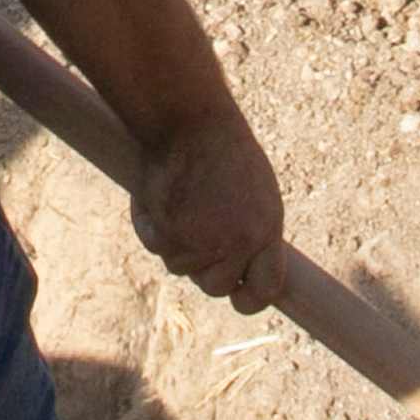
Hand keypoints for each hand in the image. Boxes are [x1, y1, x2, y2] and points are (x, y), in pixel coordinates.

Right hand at [132, 107, 288, 307]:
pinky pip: (156, 246)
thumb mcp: (255, 190)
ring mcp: (201, 242)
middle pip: (216, 286)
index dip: (250, 300)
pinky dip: (153, 226)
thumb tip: (243, 272)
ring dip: (177, 242)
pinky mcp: (169, 235)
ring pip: (181, 267)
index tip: (239, 298)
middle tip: (198, 230)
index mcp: (266, 230)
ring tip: (183, 199)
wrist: (188, 119)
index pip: (265, 289)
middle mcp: (237, 243)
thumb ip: (251, 232)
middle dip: (205, 267)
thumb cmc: (223, 148)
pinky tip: (162, 195)